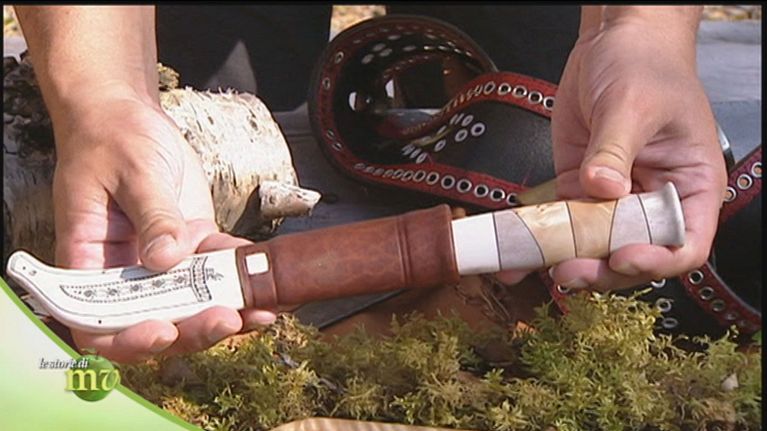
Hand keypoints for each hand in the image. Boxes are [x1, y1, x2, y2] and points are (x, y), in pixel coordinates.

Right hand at [53, 91, 274, 362]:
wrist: (129, 117)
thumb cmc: (112, 140)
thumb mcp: (131, 173)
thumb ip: (152, 215)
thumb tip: (166, 259)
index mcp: (90, 262)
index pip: (99, 324)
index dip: (128, 340)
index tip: (163, 331)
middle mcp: (126, 272)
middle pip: (157, 321)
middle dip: (194, 329)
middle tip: (229, 319)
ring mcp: (162, 262)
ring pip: (194, 303)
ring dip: (230, 310)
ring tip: (264, 308)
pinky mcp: (192, 244)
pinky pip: (219, 269)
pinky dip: (244, 276)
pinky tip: (268, 275)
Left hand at [547, 10, 726, 290]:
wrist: (613, 43)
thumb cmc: (644, 66)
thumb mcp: (632, 104)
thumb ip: (615, 149)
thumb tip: (601, 188)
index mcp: (689, 187)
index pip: (684, 243)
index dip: (656, 261)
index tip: (622, 257)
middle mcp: (653, 200)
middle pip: (632, 253)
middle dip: (599, 268)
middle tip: (566, 272)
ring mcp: (612, 199)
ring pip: (590, 246)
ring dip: (560, 260)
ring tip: (529, 267)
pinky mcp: (578, 189)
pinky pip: (559, 222)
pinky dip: (534, 239)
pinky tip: (510, 254)